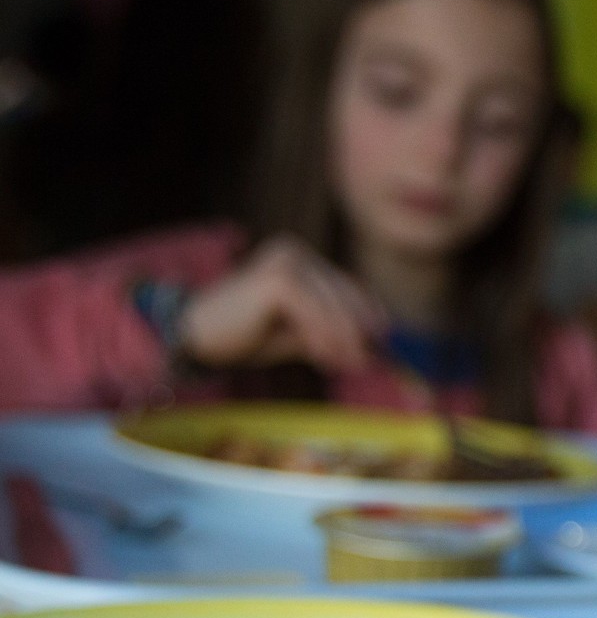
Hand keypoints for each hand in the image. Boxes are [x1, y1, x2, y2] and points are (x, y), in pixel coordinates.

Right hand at [179, 236, 385, 372]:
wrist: (195, 337)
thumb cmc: (244, 336)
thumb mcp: (297, 335)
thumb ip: (330, 336)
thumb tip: (370, 352)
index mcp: (300, 259)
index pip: (347, 287)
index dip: (367, 317)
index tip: (380, 347)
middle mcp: (294, 252)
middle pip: (345, 295)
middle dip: (359, 332)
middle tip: (368, 362)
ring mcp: (285, 261)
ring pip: (333, 305)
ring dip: (344, 340)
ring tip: (348, 365)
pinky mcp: (277, 279)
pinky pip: (314, 313)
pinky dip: (324, 337)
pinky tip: (325, 358)